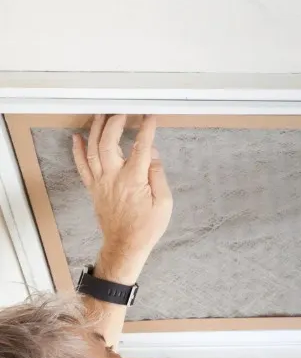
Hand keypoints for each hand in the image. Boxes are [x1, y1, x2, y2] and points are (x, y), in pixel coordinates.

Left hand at [72, 115, 172, 281]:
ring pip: (93, 150)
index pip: (141, 147)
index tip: (149, 118)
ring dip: (96, 130)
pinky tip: (78, 137)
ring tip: (102, 116)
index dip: (146, 129)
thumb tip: (152, 155)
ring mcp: (100, 182)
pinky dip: (78, 150)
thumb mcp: (164, 203)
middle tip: (123, 112)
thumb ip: (158, 175)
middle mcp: (113, 177)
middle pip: (109, 142)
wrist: (125, 245)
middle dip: (115, 123)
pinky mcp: (94, 188)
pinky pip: (82, 166)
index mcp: (134, 179)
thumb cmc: (147, 227)